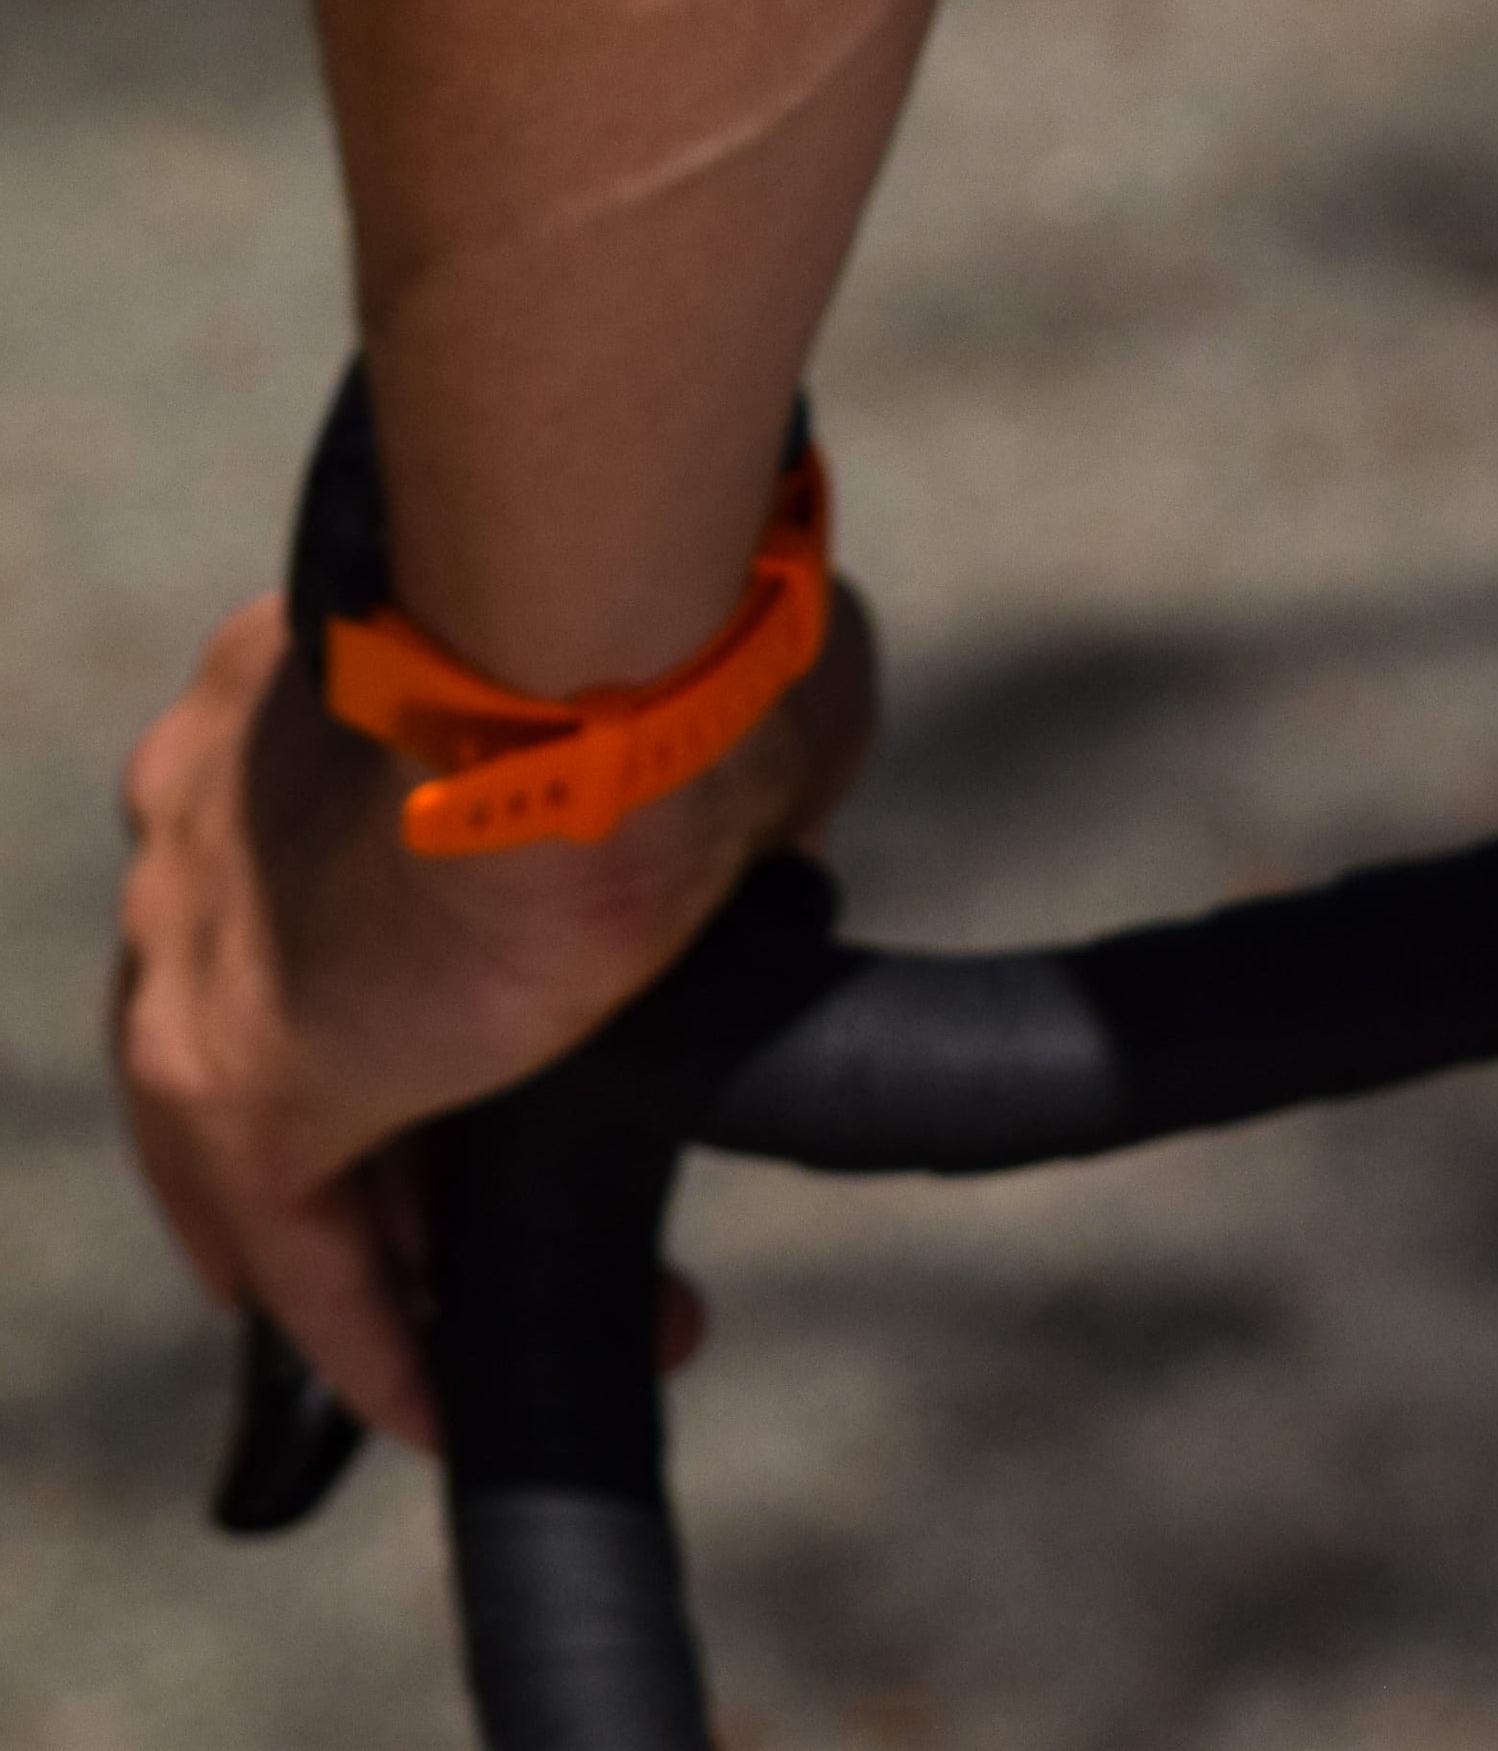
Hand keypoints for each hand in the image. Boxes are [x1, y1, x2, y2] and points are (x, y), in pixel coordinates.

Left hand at [111, 578, 875, 1447]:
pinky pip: (295, 1242)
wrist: (592, 649)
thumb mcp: (726, 687)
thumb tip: (776, 804)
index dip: (423, 962)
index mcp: (307, 702)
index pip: (333, 867)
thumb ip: (723, 756)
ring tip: (497, 1331)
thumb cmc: (682, 623)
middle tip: (487, 1216)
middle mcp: (202, 822)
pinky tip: (456, 1398)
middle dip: (390, 1127)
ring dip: (395, 1236)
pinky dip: (373, 1330)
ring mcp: (198, 948)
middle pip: (288, 1013)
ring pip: (271, 1140)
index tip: (523, 1020)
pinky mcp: (239, 1077)